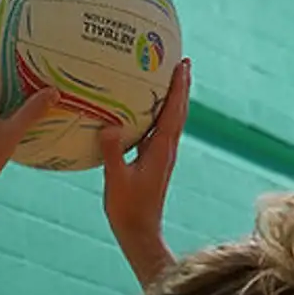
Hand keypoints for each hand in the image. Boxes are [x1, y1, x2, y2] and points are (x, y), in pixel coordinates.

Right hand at [100, 57, 189, 284]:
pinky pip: (161, 130)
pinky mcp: (155, 162)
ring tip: (170, 78)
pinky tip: (149, 109)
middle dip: (181, 86)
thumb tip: (110, 125)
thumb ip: (113, 152)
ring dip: (174, 98)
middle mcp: (166, 150)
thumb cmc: (128, 209)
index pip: (174, 112)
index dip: (178, 88)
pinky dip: (161, 113)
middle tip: (182, 62)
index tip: (182, 65)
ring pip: (172, 120)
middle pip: (179, 111)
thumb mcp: (116, 179)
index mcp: (161, 150)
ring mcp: (162, 156)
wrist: (139, 232)